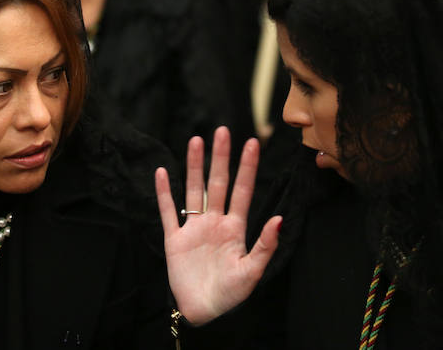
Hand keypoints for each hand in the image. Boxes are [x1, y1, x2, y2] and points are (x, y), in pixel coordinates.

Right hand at [155, 126, 281, 325]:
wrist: (204, 312)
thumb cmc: (231, 295)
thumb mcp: (252, 272)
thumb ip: (264, 245)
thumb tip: (279, 219)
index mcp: (235, 228)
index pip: (242, 191)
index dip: (247, 168)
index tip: (252, 143)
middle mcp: (214, 222)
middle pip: (217, 183)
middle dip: (220, 158)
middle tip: (222, 131)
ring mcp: (194, 229)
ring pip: (193, 191)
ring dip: (194, 167)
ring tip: (196, 141)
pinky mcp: (174, 240)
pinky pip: (168, 212)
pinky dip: (164, 193)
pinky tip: (163, 172)